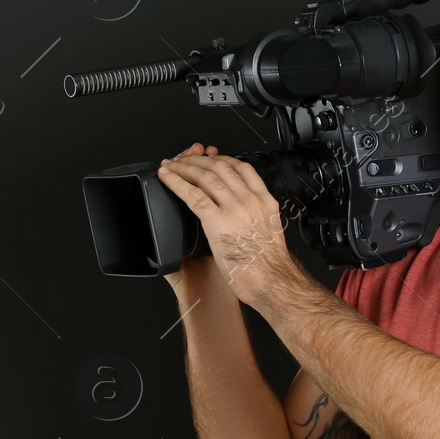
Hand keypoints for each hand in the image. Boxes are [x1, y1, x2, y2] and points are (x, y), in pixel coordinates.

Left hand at [155, 143, 301, 308]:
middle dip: (198, 159)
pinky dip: (177, 183)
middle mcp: (249, 199)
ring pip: (205, 176)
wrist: (271, 281)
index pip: (242, 167)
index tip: (209, 157)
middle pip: (220, 166)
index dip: (221, 157)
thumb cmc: (269, 264)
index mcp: (264, 200)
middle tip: (184, 158)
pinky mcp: (217, 221)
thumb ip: (255, 214)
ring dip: (184, 167)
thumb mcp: (269, 229)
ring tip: (172, 165)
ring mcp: (234, 208)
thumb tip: (243, 212)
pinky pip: (193, 195)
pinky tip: (167, 178)